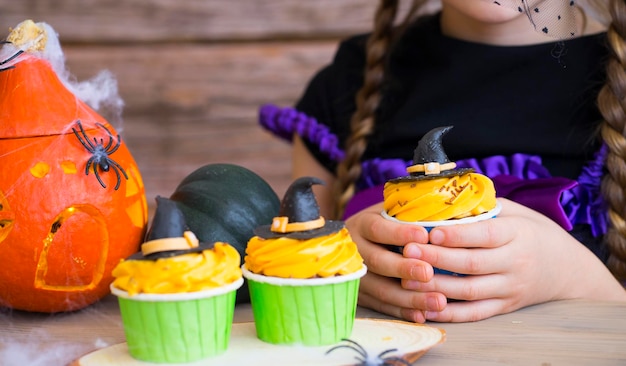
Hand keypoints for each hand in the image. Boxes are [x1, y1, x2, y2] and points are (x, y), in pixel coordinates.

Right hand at [345, 202, 447, 322]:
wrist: (345, 245)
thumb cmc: (383, 224)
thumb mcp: (389, 211)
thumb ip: (409, 211)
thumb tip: (444, 208)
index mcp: (363, 225)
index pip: (378, 229)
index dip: (399, 233)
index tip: (424, 236)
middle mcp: (355, 251)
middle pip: (377, 261)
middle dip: (404, 269)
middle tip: (429, 273)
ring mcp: (355, 276)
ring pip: (380, 289)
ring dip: (410, 297)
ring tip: (438, 301)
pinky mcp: (360, 296)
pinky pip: (381, 306)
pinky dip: (402, 312)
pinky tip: (422, 316)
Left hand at [403, 198, 625, 321]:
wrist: (568, 269)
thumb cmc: (533, 232)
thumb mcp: (516, 212)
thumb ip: (484, 206)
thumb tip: (444, 196)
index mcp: (517, 234)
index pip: (485, 235)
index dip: (457, 235)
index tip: (431, 232)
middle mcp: (515, 263)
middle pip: (472, 263)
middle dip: (437, 258)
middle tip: (408, 251)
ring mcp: (510, 288)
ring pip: (470, 291)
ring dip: (437, 287)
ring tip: (408, 278)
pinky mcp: (505, 307)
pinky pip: (475, 313)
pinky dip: (450, 313)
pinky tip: (425, 307)